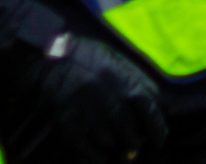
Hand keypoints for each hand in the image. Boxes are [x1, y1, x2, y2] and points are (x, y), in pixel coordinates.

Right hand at [12, 33, 167, 160]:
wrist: (46, 53)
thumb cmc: (85, 55)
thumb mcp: (118, 60)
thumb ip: (138, 81)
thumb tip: (156, 102)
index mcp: (125, 83)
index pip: (150, 114)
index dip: (157, 131)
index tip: (159, 141)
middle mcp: (109, 101)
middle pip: (130, 135)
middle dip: (133, 143)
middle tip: (132, 145)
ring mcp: (87, 114)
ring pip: (109, 144)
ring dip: (113, 147)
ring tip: (114, 146)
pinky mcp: (66, 123)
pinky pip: (85, 150)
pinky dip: (94, 156)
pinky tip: (97, 154)